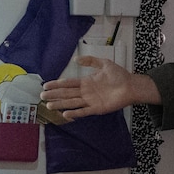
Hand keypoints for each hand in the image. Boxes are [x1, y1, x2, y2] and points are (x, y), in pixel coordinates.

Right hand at [40, 60, 157, 119]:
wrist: (131, 86)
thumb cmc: (119, 75)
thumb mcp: (104, 64)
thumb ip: (91, 61)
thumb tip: (76, 59)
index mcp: (86, 82)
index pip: (68, 83)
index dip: (57, 84)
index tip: (46, 85)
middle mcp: (86, 92)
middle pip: (67, 94)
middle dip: (54, 95)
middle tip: (42, 97)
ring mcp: (90, 101)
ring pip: (72, 103)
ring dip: (60, 104)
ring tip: (49, 106)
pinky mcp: (97, 109)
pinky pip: (84, 111)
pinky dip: (74, 113)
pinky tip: (65, 114)